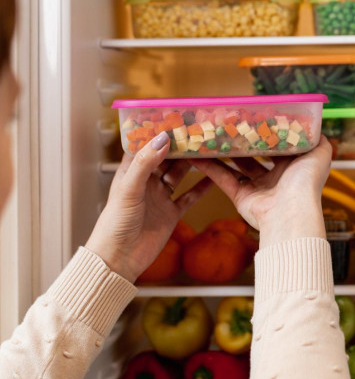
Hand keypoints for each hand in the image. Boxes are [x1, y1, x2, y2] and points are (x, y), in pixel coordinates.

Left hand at [86, 132, 212, 282]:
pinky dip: (202, 188)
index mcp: (132, 172)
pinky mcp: (172, 212)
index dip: (159, 132)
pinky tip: (215, 178)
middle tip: (199, 131)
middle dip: (181, 146)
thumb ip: (146, 163)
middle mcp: (147, 181)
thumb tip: (163, 139)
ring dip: (193, 163)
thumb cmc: (115, 224)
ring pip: (180, 174)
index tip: (176, 119)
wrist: (120, 259)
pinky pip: (190, 196)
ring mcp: (160, 197)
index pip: (146, 146)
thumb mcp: (129, 189)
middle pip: (167, 158)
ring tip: (208, 150)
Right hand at [189, 137, 331, 248]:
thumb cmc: (306, 182)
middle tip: (228, 124)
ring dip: (223, 152)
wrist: (291, 211)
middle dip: (242, 141)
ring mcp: (256, 188)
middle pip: (255, 155)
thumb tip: (316, 126)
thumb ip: (319, 140)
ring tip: (209, 135)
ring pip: (236, 166)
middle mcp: (274, 177)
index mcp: (291, 166)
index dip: (266, 133)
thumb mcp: (320, 154)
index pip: (277, 146)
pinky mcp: (240, 197)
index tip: (253, 118)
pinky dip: (210, 168)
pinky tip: (196, 155)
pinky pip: (223, 179)